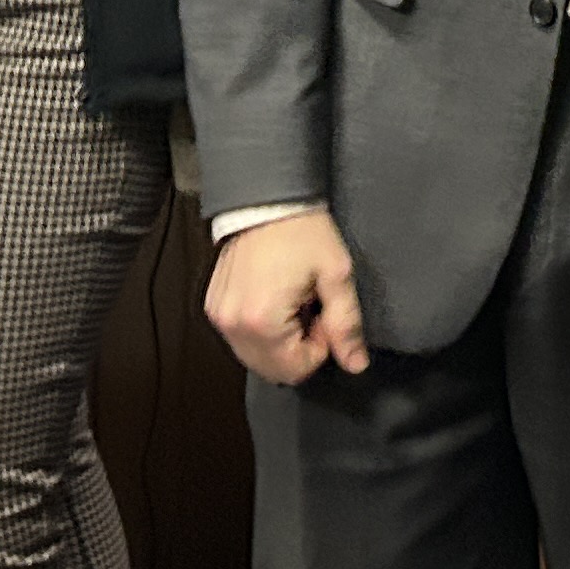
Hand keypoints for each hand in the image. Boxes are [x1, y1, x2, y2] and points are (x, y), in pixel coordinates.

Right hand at [205, 208, 367, 384]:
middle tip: (309, 308)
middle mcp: (234, 324)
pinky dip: (260, 331)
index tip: (323, 313)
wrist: (266, 199)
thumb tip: (355, 363)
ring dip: (279, 342)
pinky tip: (273, 299)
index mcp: (262, 320)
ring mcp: (220, 316)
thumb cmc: (301, 231)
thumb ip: (346, 324)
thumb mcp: (336, 274)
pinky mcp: (214, 307)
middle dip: (297, 347)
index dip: (319, 346)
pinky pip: (241, 339)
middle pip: (273, 370)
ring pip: (256, 358)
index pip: (296, 369)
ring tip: (291, 302)